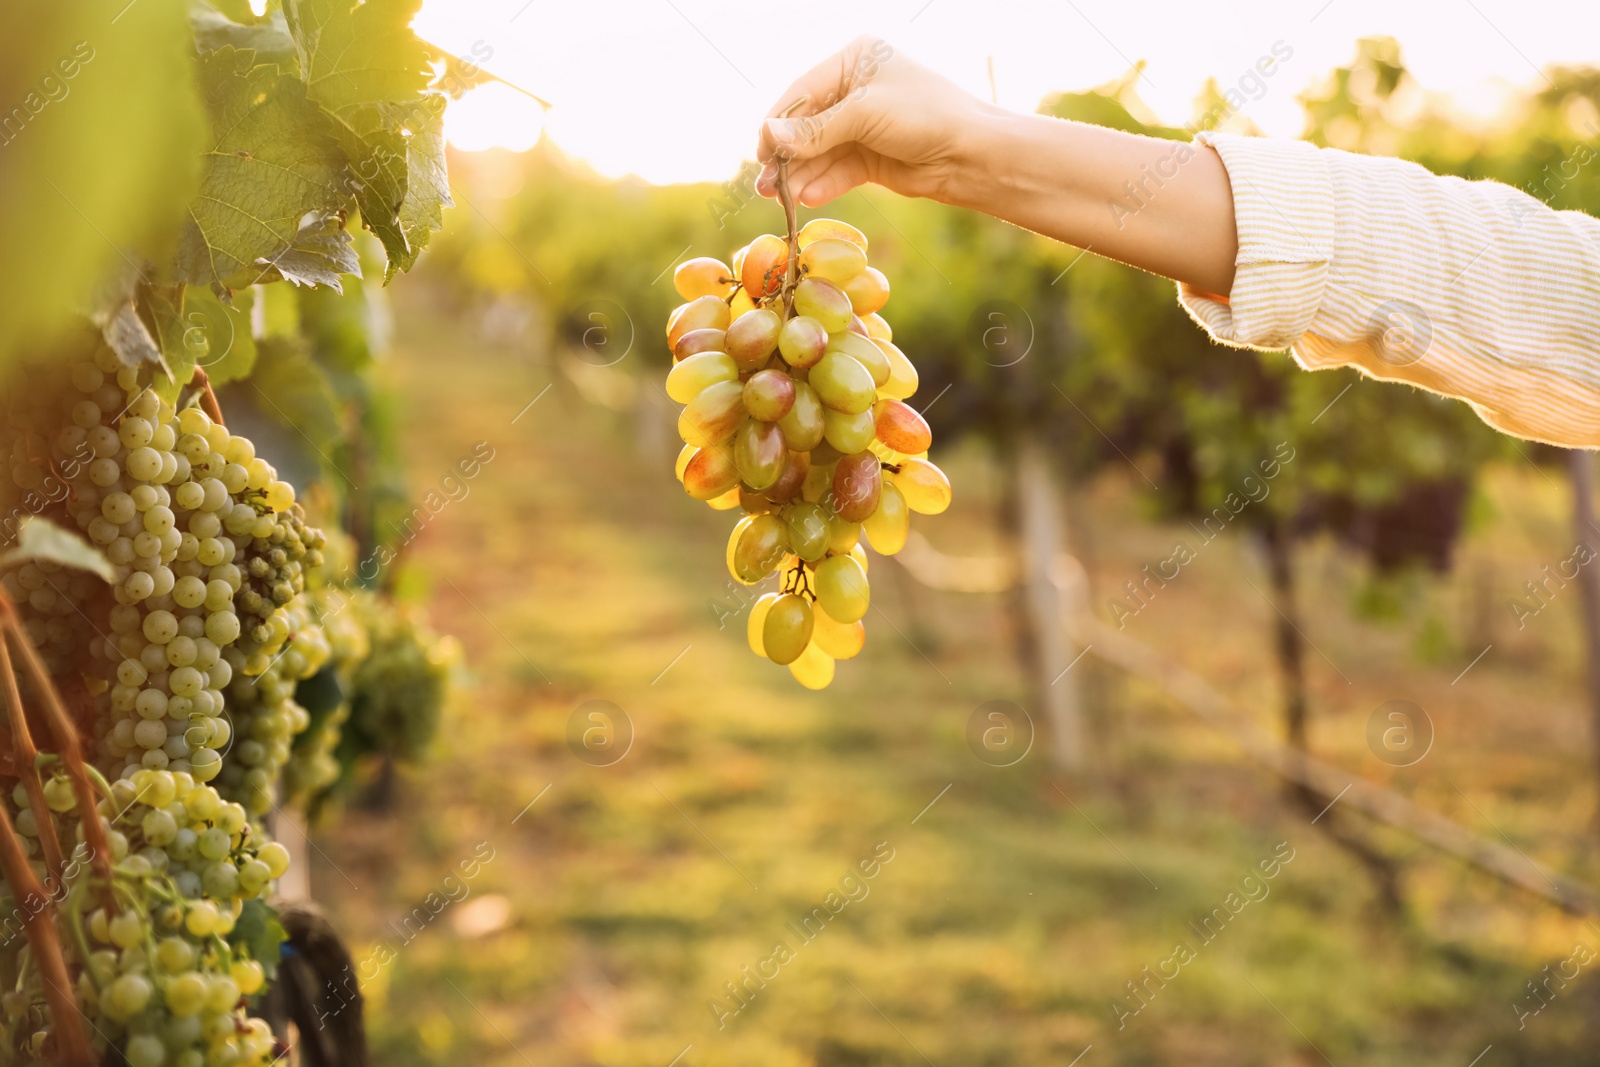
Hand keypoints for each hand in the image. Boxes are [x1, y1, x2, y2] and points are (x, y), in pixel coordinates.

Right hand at [755, 37, 992, 207]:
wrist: (971, 154)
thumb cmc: (924, 116)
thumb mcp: (864, 115)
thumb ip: (814, 130)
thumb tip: (766, 137)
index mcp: (854, 60)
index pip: (802, 91)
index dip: (778, 124)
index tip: (759, 153)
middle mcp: (854, 89)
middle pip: (807, 125)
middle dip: (786, 156)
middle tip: (765, 185)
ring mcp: (861, 125)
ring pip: (819, 152)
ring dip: (800, 175)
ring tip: (780, 198)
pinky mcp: (870, 157)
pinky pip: (837, 170)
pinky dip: (822, 184)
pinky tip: (807, 198)